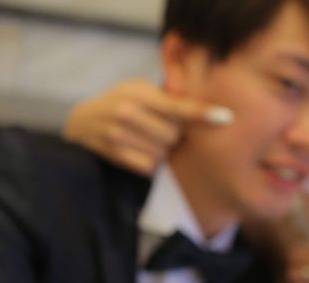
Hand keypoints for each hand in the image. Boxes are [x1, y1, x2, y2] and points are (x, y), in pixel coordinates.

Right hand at [64, 78, 232, 175]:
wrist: (82, 123)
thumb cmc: (121, 104)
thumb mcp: (139, 90)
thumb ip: (165, 97)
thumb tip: (202, 108)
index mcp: (138, 92)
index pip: (177, 106)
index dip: (201, 113)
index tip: (226, 117)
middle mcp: (128, 112)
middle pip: (174, 135)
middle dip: (172, 136)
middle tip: (158, 129)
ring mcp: (119, 134)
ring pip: (163, 153)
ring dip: (161, 150)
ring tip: (145, 140)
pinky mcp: (116, 154)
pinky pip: (149, 166)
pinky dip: (150, 162)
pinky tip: (139, 151)